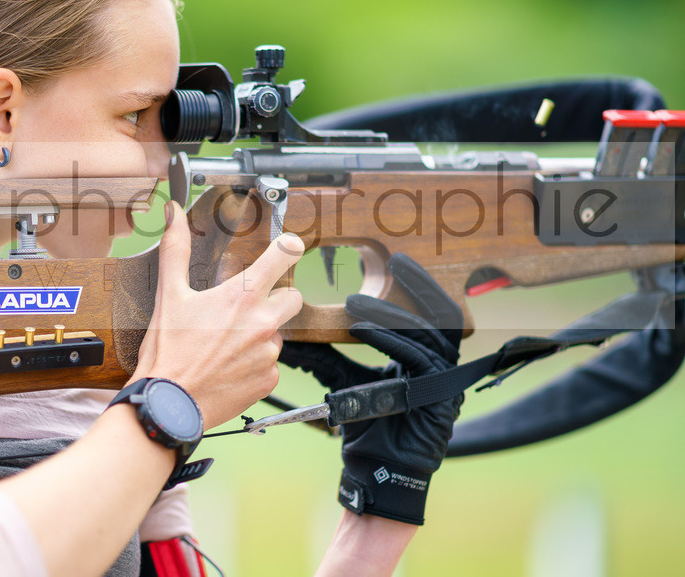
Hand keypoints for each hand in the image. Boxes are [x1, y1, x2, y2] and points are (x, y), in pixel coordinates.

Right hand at [132, 201, 304, 428]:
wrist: (170, 404)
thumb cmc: (168, 351)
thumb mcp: (169, 294)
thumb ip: (176, 249)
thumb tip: (174, 215)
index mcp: (241, 296)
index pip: (283, 257)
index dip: (288, 247)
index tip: (288, 247)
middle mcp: (262, 323)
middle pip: (291, 297)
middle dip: (275, 297)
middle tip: (246, 306)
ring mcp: (268, 353)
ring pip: (276, 334)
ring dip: (259, 334)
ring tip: (225, 344)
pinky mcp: (269, 379)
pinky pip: (270, 363)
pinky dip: (254, 363)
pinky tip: (229, 366)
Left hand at [334, 254, 462, 524]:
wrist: (375, 471)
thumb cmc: (365, 427)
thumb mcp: (342, 382)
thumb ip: (325, 356)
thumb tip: (289, 336)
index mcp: (421, 358)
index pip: (427, 313)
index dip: (416, 286)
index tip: (396, 262)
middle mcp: (437, 366)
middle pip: (440, 315)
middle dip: (420, 285)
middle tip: (397, 262)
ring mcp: (443, 381)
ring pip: (426, 333)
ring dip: (392, 313)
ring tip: (356, 300)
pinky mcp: (440, 396)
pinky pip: (417, 359)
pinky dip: (389, 340)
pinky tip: (362, 328)